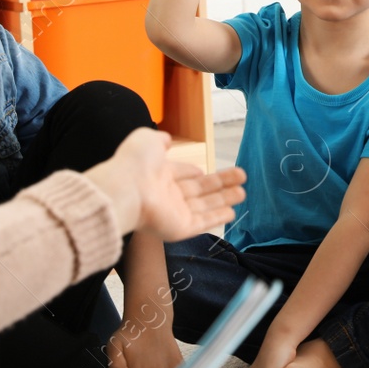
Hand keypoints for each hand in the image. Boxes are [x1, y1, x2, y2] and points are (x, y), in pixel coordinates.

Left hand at [86, 129, 246, 240]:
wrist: (125, 190)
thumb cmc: (134, 164)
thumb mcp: (147, 140)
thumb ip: (160, 139)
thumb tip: (167, 139)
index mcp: (158, 175)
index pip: (181, 174)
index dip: (193, 172)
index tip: (204, 170)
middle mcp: (167, 194)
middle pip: (200, 189)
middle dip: (220, 183)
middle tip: (242, 176)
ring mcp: (174, 213)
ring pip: (205, 205)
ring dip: (225, 198)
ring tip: (244, 192)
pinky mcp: (180, 228)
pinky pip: (203, 223)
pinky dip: (218, 218)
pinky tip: (233, 212)